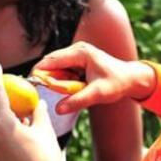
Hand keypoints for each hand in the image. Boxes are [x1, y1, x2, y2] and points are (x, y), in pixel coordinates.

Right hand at [33, 42, 156, 113]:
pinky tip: (72, 89)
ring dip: (56, 81)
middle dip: (46, 78)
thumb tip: (58, 109)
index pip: (51, 60)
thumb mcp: (98, 94)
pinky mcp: (77, 62)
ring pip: (56, 68)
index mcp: (80, 53)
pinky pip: (63, 72)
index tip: (30, 85)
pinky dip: (63, 81)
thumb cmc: (117, 83)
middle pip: (51, 63)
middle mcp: (76, 50)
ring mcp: (76, 55)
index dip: (38, 72)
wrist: (131, 79)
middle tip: (44, 94)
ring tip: (67, 92)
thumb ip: (77, 101)